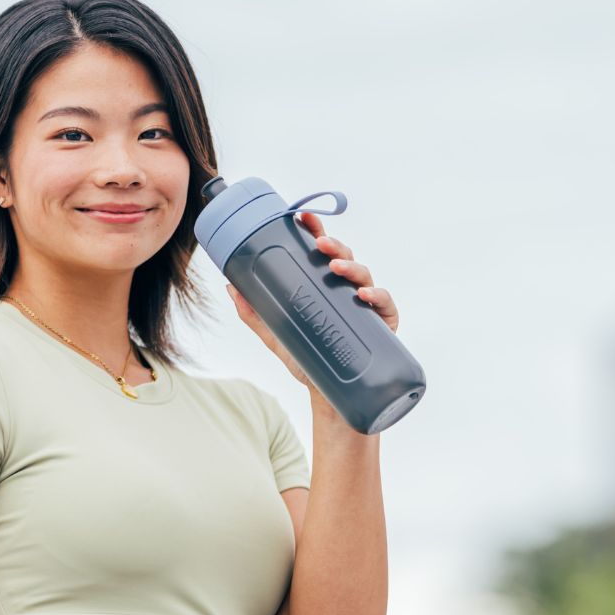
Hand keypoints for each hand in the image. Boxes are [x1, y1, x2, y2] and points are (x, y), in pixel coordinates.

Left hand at [227, 209, 401, 386]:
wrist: (327, 397)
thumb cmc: (307, 360)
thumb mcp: (276, 335)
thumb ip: (254, 313)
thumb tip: (230, 287)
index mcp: (325, 286)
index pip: (322, 253)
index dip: (315, 232)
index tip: (303, 217)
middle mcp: (347, 290)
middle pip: (344, 258)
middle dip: (333, 245)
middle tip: (320, 243)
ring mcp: (367, 306)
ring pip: (364, 275)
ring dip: (350, 267)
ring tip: (335, 268)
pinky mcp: (383, 324)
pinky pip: (384, 304)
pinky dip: (376, 296)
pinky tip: (362, 296)